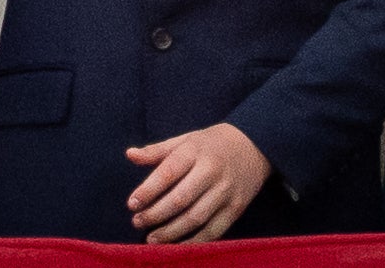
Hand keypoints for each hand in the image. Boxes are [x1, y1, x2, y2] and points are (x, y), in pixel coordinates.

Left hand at [124, 122, 270, 243]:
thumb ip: (157, 150)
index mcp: (195, 151)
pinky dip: (193, 242)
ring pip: (195, 218)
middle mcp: (212, 171)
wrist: (255, 145)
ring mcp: (226, 192)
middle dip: (156, 214)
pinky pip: (213, 231)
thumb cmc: (212, 144)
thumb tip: (130, 155)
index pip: (168, 172)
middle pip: (180, 199)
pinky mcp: (236, 209)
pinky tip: (176, 245)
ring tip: (151, 238)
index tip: (132, 203)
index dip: (148, 189)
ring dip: (171, 232)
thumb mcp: (186, 139)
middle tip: (137, 222)